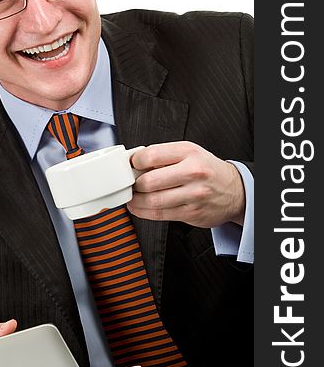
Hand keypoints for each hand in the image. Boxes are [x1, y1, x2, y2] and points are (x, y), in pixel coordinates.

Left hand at [127, 142, 244, 227]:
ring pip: (153, 200)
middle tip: (131, 183)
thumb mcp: (189, 153)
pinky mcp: (191, 213)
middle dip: (134, 184)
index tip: (132, 165)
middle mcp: (193, 172)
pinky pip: (159, 214)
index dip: (135, 162)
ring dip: (136, 200)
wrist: (235, 191)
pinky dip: (143, 212)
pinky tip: (139, 207)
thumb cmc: (207, 170)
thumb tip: (135, 163)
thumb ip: (164, 156)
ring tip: (133, 196)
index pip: (152, 155)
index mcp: (189, 152)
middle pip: (150, 181)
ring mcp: (193, 194)